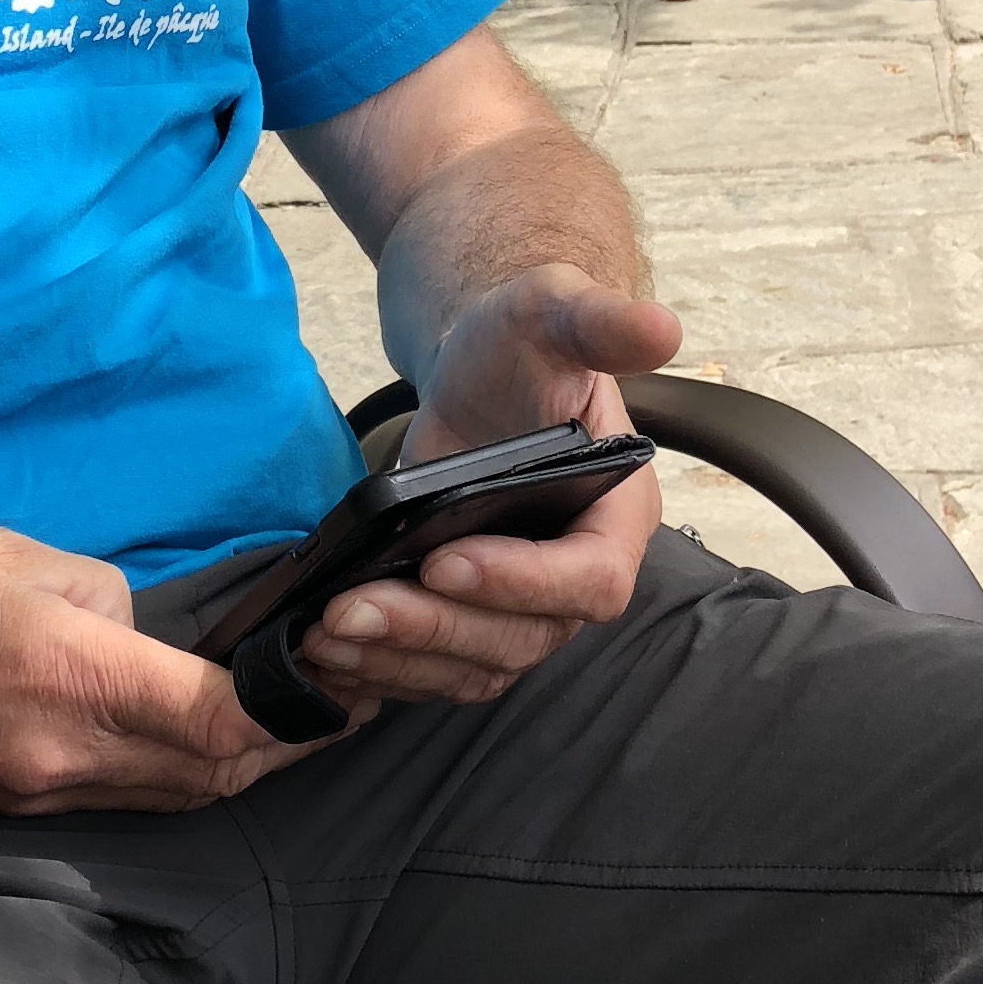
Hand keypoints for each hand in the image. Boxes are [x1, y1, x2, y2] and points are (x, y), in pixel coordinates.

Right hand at [0, 528, 322, 814]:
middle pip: (210, 775)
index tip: (347, 687)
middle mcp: (57, 757)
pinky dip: (164, 776)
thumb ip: (90, 588)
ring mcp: (27, 797)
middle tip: (339, 707)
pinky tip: (183, 741)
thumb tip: (132, 626)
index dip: (297, 712)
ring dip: (229, 768)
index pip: (216, 717)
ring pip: (166, 797)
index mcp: (63, 675)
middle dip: (283, 748)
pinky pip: (111, 801)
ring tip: (280, 726)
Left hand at [299, 265, 679, 712]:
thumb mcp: (555, 313)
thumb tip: (660, 328)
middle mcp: (577, 576)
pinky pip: (437, 670)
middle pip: (521, 638)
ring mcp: (523, 608)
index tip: (445, 557)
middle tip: (353, 608)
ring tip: (324, 631)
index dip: (522, 582)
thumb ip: (601, 322)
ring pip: (473, 665)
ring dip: (398, 659)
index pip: (590, 579)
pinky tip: (322, 649)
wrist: (477, 373)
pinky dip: (382, 670)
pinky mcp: (471, 620)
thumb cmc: (522, 343)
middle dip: (434, 629)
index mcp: (619, 516)